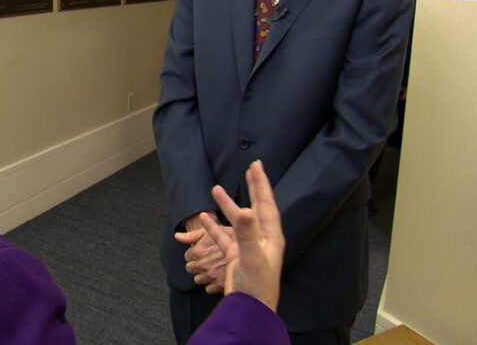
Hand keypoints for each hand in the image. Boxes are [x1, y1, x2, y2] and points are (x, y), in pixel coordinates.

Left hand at [175, 214, 233, 293]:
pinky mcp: (219, 285)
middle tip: (208, 261)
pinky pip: (208, 289)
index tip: (204, 252)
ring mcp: (211, 276)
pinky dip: (212, 285)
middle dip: (197, 265)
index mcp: (199, 251)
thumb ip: (191, 235)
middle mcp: (203, 264)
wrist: (251, 247)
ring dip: (204, 275)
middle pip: (190, 269)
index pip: (188, 257)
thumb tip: (177, 236)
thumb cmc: (231, 237)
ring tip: (213, 269)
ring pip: (198, 280)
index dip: (196, 254)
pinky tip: (218, 277)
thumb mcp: (211, 232)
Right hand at [199, 161, 283, 310]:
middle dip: (252, 188)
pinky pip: (223, 237)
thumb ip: (247, 233)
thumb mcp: (252, 257)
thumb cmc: (257, 287)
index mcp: (270, 236)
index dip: (261, 184)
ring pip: (237, 221)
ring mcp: (248, 248)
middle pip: (256, 207)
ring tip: (215, 189)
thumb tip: (245, 210)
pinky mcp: (236, 257)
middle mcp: (261, 239)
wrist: (250, 311)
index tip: (256, 166)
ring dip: (227, 206)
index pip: (266, 204)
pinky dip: (214, 227)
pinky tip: (205, 218)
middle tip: (249, 169)